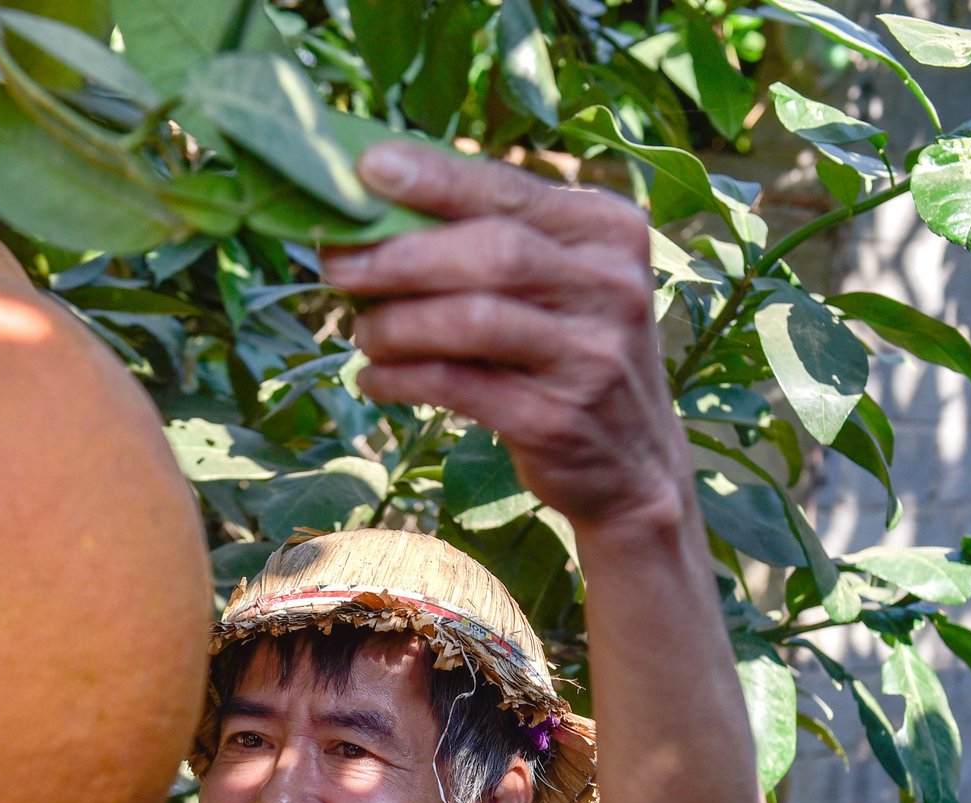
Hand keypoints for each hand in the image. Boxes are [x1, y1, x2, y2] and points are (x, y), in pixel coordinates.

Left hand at [321, 142, 690, 531]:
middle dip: (400, 255)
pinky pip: (458, 385)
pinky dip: (402, 378)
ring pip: (473, 319)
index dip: (434, 178)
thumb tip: (379, 199)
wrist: (634, 465)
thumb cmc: (570, 353)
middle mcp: (611, 286)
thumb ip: (496, 237)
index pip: (509, 190)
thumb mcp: (561, 282)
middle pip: (492, 251)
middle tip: (337, 265)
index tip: (367, 169)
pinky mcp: (557, 419)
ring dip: (396, 323)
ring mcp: (589, 355)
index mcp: (609, 230)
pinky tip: (374, 379)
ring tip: (362, 332)